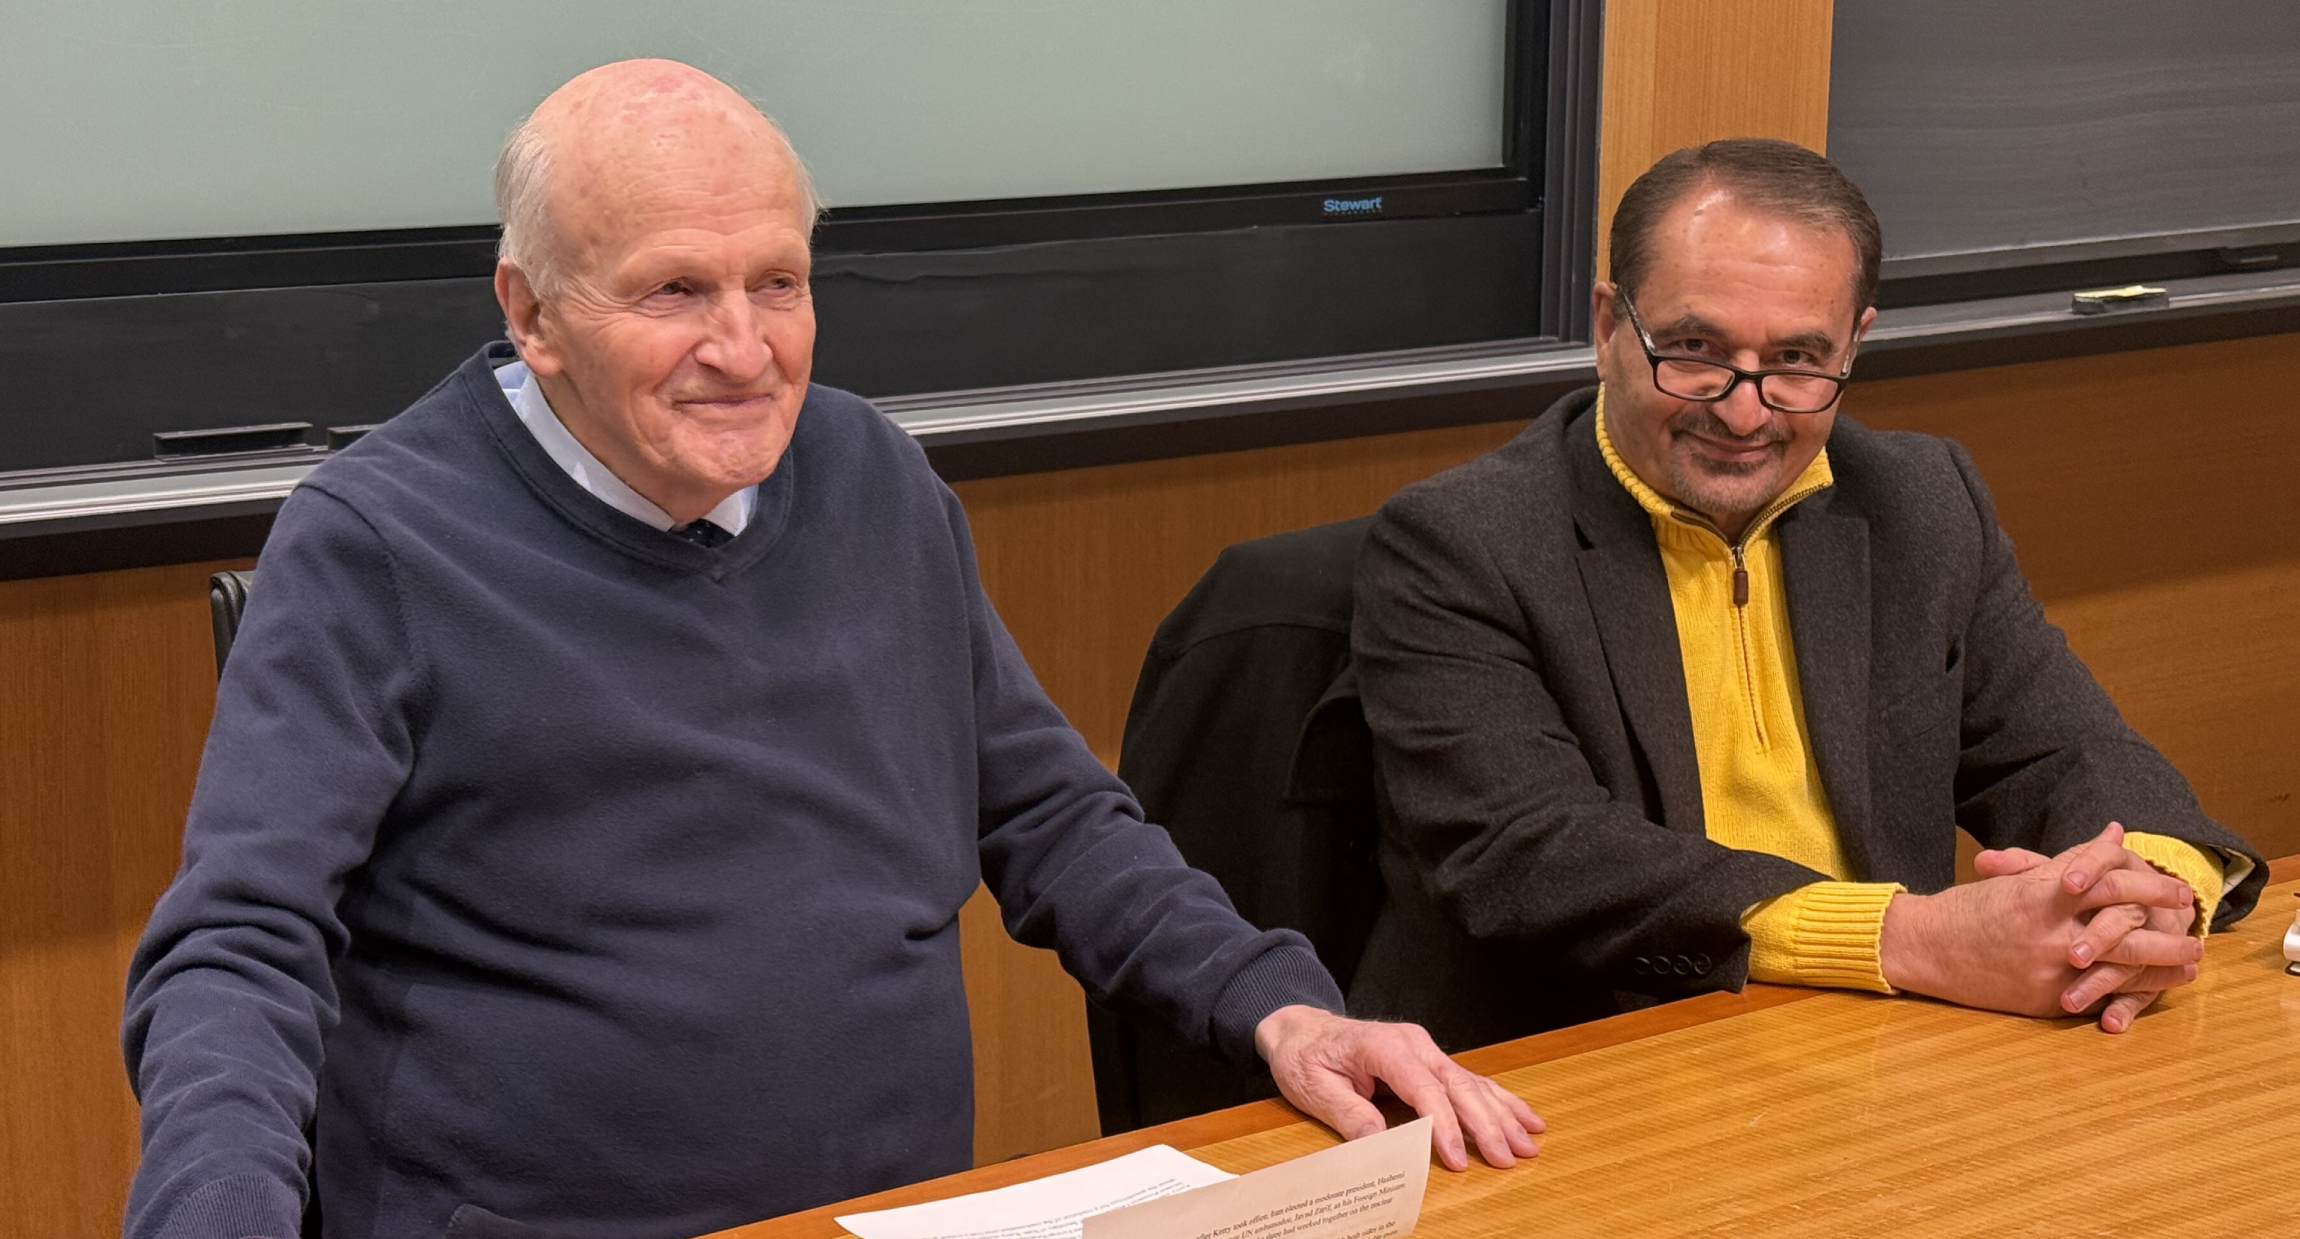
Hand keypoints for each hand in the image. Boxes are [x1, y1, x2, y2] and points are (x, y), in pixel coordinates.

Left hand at [1253, 1005, 1542, 1170]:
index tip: (1456, 1159)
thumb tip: (1379, 1144)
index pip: (1422, 1088)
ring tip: (1529, 1143)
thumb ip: (1348, 1114)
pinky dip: (1499, 1100)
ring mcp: (1425, 1049)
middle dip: (1485, 1124)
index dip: (1442, 1125)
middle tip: (1508, 1157)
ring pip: (1472, 1083)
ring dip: (1502, 1114)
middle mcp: (1412, 1043)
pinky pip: (1471, 1080)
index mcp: (1383, 1046)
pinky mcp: (1430, 1061)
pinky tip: (1525, 1117)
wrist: (1301, 1028)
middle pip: (1457, 1085)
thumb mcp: (1313, 1087)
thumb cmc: (1304, 1056)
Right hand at [1883, 823, 2199, 1022]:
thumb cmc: (1969, 909)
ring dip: (2162, 967)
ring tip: (2188, 964)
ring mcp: (2049, 970)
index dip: (2151, 885)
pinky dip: (2130, 992)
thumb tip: (2115, 833)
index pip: (2112, 883)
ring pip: (2122, 968)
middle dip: (2169, 932)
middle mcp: (2050, 932)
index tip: (2178, 890)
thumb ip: (2074, 859)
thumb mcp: (2021, 878)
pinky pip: (2099, 996)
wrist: (1923, 949)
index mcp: (2042, 894)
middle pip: (2128, 930)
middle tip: (2195, 930)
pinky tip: (2151, 988)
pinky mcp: (2045, 1000)